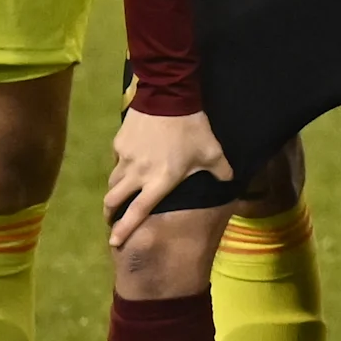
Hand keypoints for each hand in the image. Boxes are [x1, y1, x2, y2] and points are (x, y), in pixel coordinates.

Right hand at [106, 108, 234, 245]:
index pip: (137, 212)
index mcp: (159, 182)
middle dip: (110, 213)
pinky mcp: (119, 144)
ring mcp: (125, 159)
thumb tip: (231, 182)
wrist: (168, 97)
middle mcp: (138, 174)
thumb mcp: (212, 152)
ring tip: (117, 196)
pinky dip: (119, 167)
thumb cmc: (192, 129)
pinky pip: (116, 161)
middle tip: (111, 219)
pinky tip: (127, 165)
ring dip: (114, 192)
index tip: (114, 242)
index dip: (124, 229)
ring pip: (112, 181)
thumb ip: (221, 171)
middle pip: (114, 200)